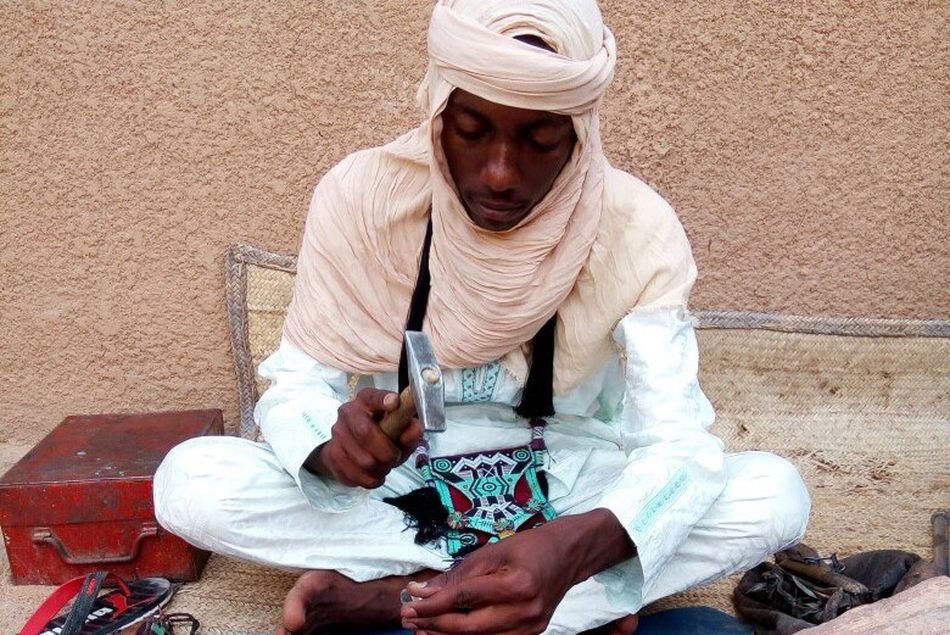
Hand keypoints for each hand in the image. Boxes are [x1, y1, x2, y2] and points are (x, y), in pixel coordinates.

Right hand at [305, 388, 422, 487]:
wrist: (353, 449)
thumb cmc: (381, 434)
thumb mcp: (401, 430)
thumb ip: (411, 429)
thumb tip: (414, 430)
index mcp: (367, 401)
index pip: (372, 397)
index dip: (383, 399)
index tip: (395, 402)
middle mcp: (348, 413)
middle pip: (365, 432)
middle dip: (386, 452)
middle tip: (394, 457)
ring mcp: (337, 434)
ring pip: (362, 459)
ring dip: (380, 468)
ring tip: (385, 466)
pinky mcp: (331, 455)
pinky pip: (354, 474)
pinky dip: (370, 479)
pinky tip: (374, 473)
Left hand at [399, 511, 634, 634]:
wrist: (570, 555)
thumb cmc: (531, 546)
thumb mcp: (493, 550)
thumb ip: (459, 574)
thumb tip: (423, 590)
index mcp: (518, 585)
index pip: (465, 599)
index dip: (433, 603)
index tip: (410, 602)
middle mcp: (526, 612)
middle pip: (469, 627)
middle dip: (434, 624)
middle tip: (408, 618)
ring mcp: (531, 628)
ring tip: (421, 630)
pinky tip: (447, 633)